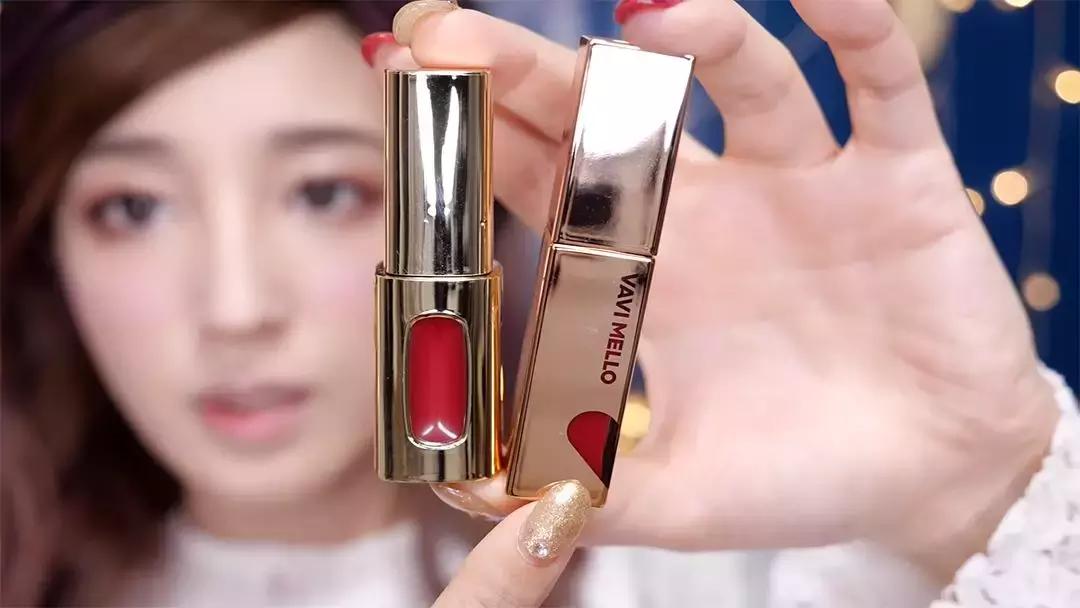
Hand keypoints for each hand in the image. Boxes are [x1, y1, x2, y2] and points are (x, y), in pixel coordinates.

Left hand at [374, 0, 1059, 582]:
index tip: (400, 76)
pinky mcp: (900, 178)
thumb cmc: (802, 478)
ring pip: (748, 76)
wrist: (932, 480)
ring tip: (637, 19)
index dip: (475, 127)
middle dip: (533, 68)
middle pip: (616, 109)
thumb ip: (586, 490)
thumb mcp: (680, 495)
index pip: (546, 174)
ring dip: (697, 37)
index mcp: (649, 267)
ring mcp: (805, 181)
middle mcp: (716, 205)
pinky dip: (858, 34)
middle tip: (450, 30)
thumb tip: (475, 495)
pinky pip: (883, 85)